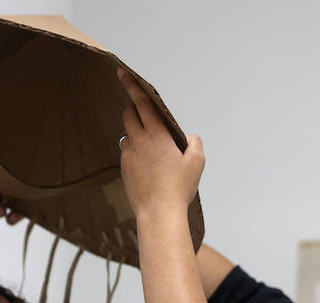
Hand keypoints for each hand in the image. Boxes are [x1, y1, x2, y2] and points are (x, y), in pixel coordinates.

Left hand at [117, 69, 204, 221]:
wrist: (159, 213)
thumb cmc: (179, 188)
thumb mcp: (196, 162)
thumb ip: (194, 143)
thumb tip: (189, 137)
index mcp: (157, 134)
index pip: (143, 103)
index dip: (132, 86)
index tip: (122, 72)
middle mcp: (139, 141)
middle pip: (128, 114)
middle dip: (133, 110)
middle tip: (144, 116)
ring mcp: (128, 155)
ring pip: (127, 135)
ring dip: (135, 135)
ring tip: (150, 150)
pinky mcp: (124, 169)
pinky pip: (127, 153)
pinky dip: (134, 153)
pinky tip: (146, 167)